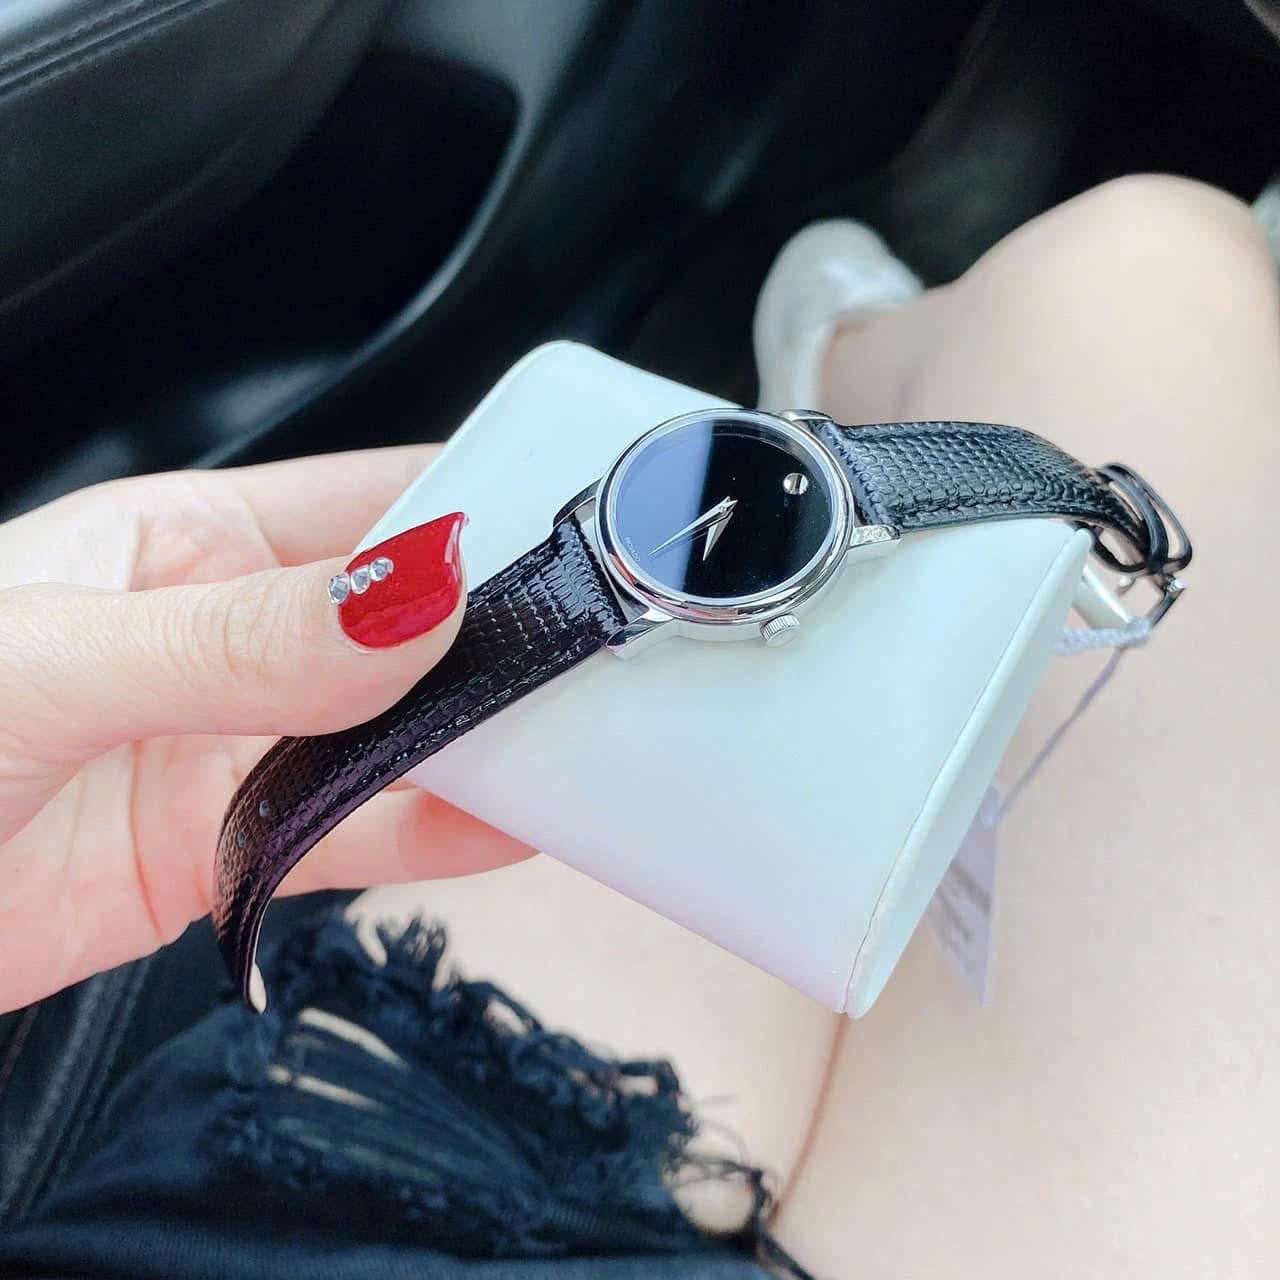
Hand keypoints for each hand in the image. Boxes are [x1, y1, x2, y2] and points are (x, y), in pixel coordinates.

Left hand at [0, 448, 530, 1013]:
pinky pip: (367, 834)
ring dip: (483, 738)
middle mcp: (233, 641)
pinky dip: (446, 832)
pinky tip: (513, 822)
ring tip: (578, 739)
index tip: (573, 530)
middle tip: (596, 648)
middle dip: (499, 632)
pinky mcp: (233, 854)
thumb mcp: (50, 663)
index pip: (370, 498)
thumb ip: (237, 640)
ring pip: (402, 735)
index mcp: (187, 542)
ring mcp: (238, 751)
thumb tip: (408, 601)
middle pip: (407, 627)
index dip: (478, 504)